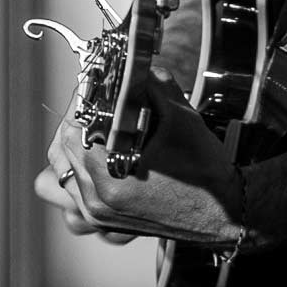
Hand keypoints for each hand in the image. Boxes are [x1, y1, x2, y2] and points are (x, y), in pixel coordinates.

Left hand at [42, 69, 241, 244]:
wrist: (223, 213)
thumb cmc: (205, 172)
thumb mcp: (182, 118)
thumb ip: (154, 85)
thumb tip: (133, 66)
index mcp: (112, 176)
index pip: (75, 127)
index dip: (84, 101)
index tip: (95, 87)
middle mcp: (98, 199)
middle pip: (63, 147)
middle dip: (78, 119)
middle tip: (96, 103)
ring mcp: (98, 213)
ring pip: (63, 169)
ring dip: (75, 144)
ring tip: (98, 128)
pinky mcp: (103, 220)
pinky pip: (74, 189)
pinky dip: (79, 168)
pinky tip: (101, 155)